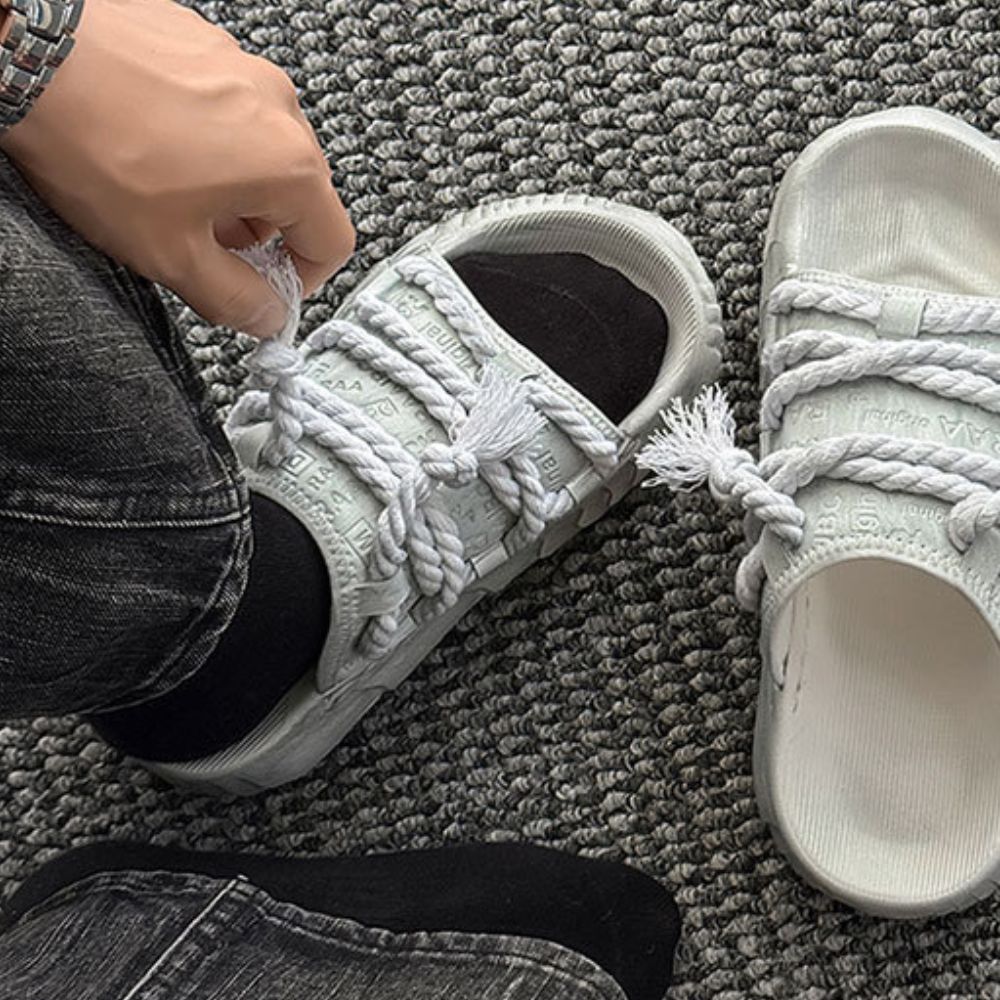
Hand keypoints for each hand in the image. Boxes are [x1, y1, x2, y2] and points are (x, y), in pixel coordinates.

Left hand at [0, 0, 353, 337]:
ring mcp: (242, 67)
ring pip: (263, 150)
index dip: (301, 279)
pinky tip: (154, 148)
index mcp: (289, 165)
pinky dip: (208, 140)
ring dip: (234, 187)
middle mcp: (279, 108)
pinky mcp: (204, 43)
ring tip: (171, 195)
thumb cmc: (95, 147)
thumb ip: (234, 298)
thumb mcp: (170, 254)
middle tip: (207, 249)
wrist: (26, 53)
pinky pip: (227, 108)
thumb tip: (267, 317)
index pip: (332, 242)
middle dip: (262, 233)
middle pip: (301, 195)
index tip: (264, 290)